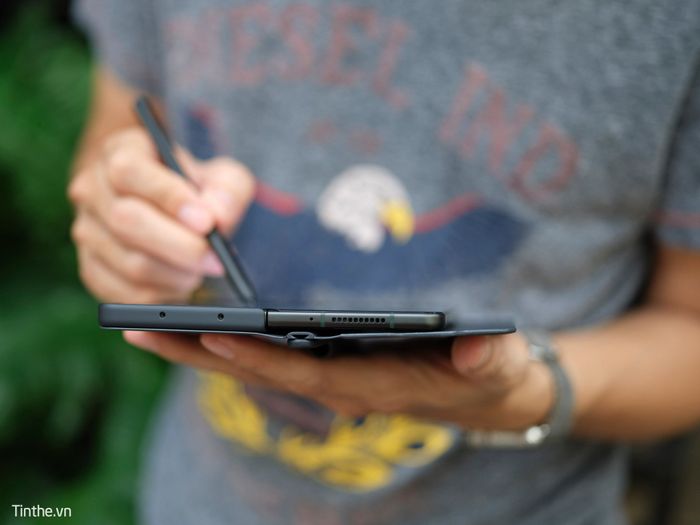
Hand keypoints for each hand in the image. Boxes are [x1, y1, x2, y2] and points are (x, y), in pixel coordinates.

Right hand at [68, 127, 254, 302]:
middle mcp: (92, 188)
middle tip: (216, 261)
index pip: (129, 171)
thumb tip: (217, 219)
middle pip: (125, 220)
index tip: (206, 222)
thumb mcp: (222, 178)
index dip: (168, 198)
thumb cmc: (200, 190)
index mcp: (120, 151)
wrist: (172, 212)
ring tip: (202, 271)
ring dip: (174, 274)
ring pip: (128, 262)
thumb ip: (226, 192)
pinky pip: (124, 293)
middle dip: (179, 246)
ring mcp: (86, 231)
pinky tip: (182, 285)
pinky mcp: (91, 269)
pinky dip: (161, 295)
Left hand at [124, 331, 554, 430]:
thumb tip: (479, 348)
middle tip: (137, 330)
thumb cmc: (484, 375)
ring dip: (198, 351)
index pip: (304, 372)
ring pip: (252, 368)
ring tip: (144, 328)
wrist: (483, 394)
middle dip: (199, 354)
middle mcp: (336, 388)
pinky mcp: (323, 369)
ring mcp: (325, 380)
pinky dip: (225, 347)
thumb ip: (489, 359)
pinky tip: (191, 331)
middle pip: (258, 372)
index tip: (212, 334)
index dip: (259, 355)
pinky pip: (264, 360)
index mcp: (369, 385)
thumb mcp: (496, 366)